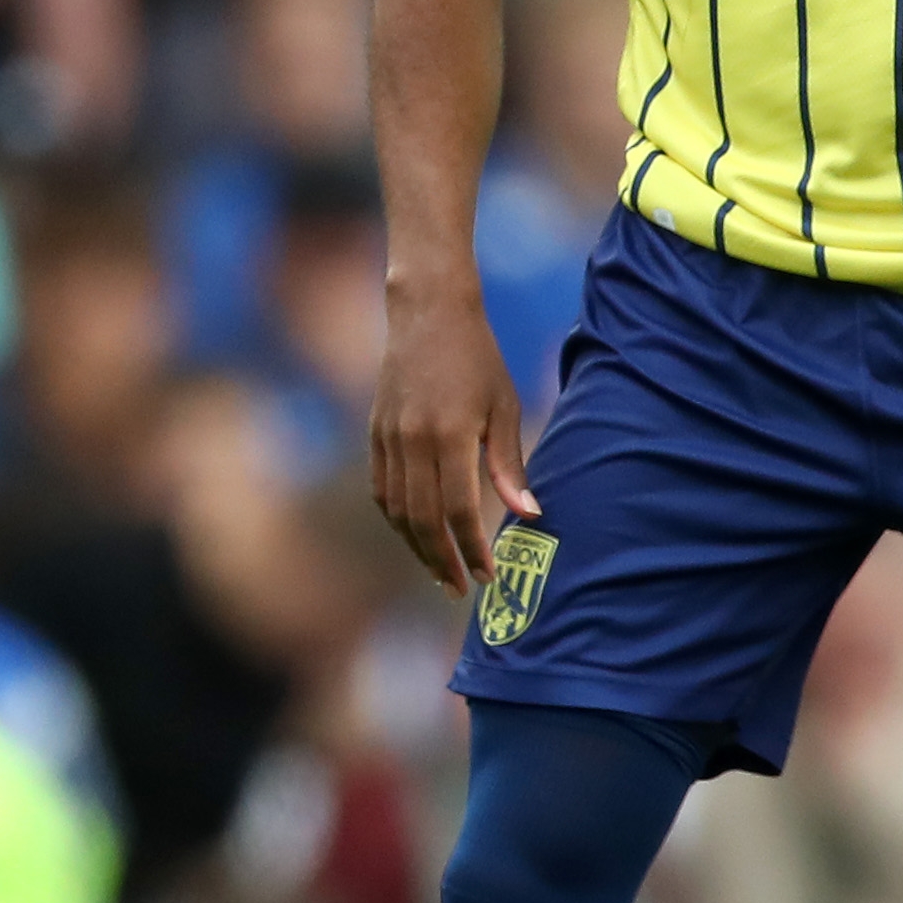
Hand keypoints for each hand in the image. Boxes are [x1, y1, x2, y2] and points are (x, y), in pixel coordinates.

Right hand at [368, 287, 534, 590]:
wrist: (427, 314)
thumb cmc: (478, 359)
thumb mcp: (504, 407)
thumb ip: (510, 465)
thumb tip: (528, 515)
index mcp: (450, 435)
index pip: (458, 510)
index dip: (472, 548)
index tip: (488, 575)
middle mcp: (413, 441)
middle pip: (423, 520)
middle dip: (443, 561)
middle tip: (462, 589)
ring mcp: (388, 439)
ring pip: (397, 512)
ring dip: (418, 548)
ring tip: (441, 572)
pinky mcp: (375, 434)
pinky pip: (382, 491)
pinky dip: (398, 521)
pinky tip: (416, 537)